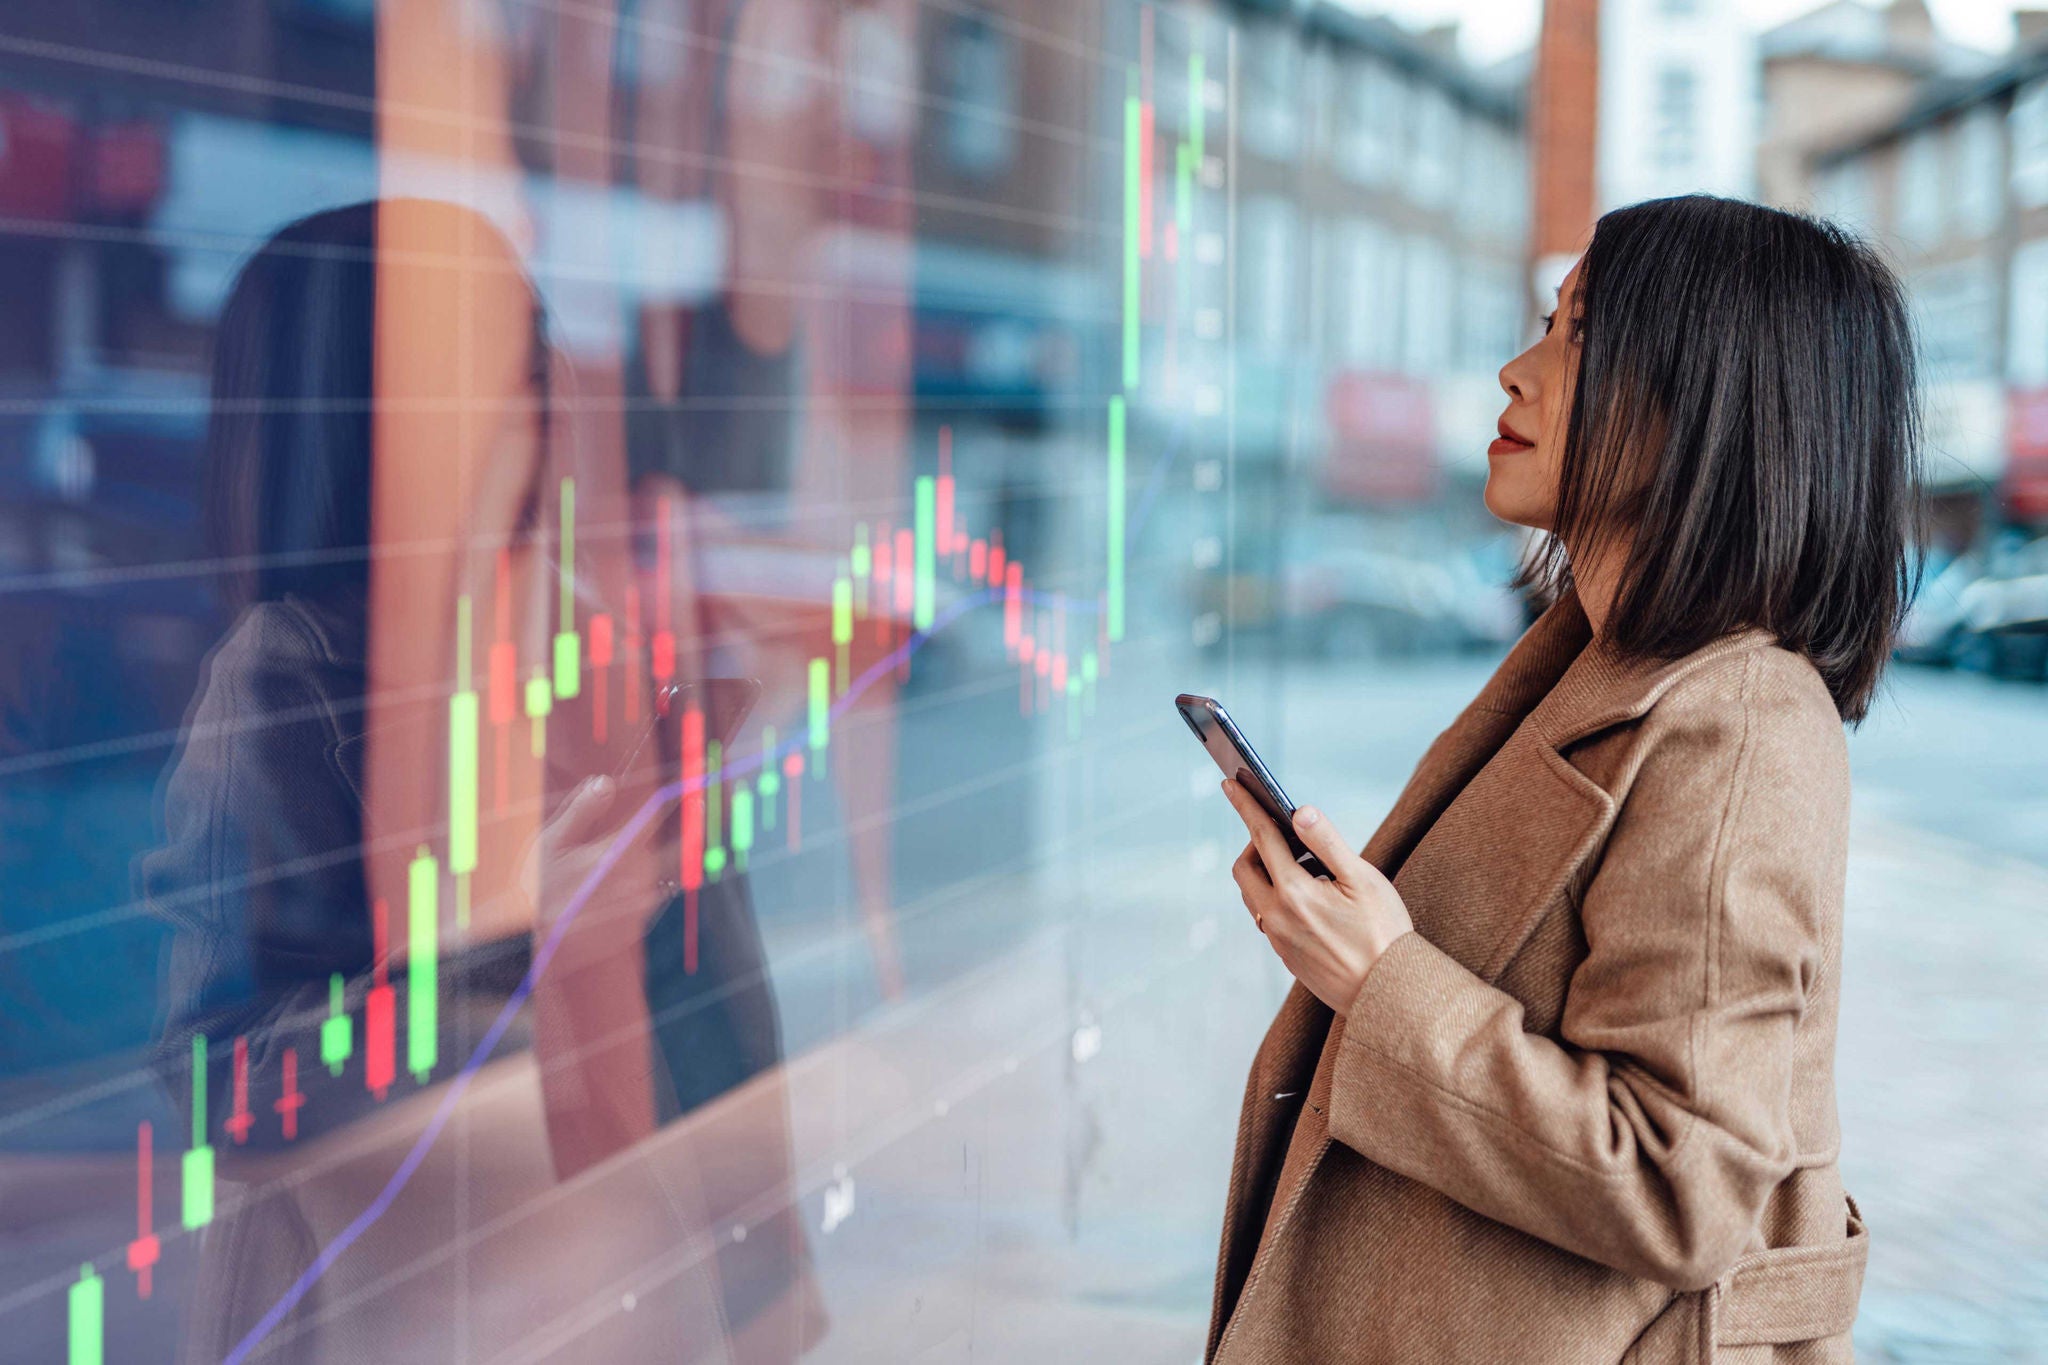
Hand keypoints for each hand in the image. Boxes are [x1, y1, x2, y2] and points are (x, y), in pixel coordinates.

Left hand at [1223, 779, 1415, 1014]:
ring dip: (1265, 872)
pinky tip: (1308, 895)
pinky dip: (1276, 895)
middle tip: (1284, 833)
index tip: (1229, 782)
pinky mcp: (1285, 955)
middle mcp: (1276, 917)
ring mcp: (1278, 939)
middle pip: (1245, 868)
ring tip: (1304, 865)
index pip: (1261, 837)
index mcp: (1294, 893)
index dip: (1246, 806)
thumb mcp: (1362, 880)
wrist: (1389, 994)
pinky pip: (1266, 916)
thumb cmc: (1383, 933)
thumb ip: (1327, 842)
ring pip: (1252, 895)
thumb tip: (1299, 810)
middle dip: (1255, 843)